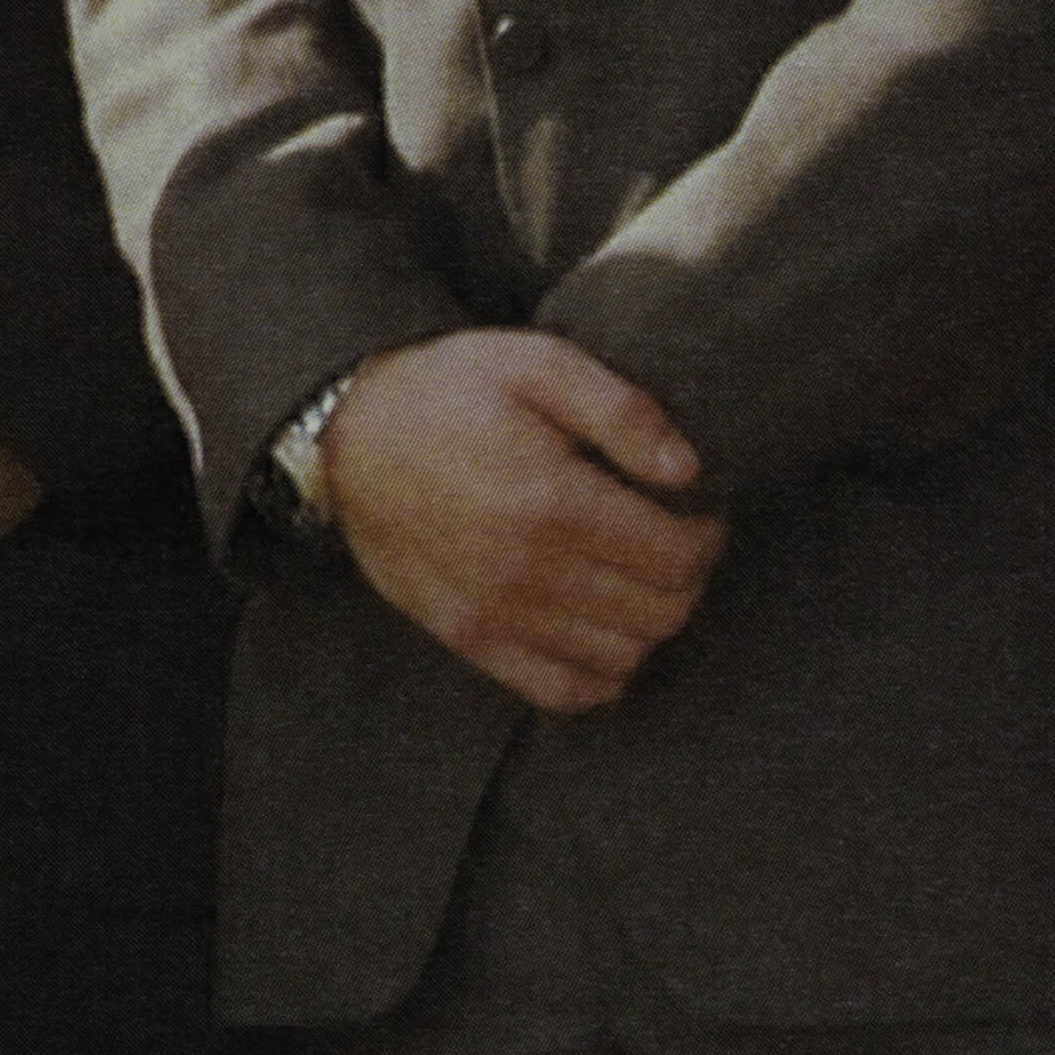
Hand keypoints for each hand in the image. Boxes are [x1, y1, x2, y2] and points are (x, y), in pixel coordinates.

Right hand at [312, 328, 723, 715]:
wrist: (346, 433)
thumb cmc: (448, 390)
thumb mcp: (537, 362)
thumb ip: (623, 411)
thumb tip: (690, 473)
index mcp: (554, 503)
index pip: (680, 558)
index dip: (708, 535)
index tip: (697, 510)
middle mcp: (528, 572)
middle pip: (662, 613)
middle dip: (686, 578)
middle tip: (670, 540)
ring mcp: (495, 613)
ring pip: (623, 657)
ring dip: (648, 621)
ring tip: (634, 577)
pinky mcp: (468, 636)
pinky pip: (564, 692)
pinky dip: (602, 675)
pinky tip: (601, 630)